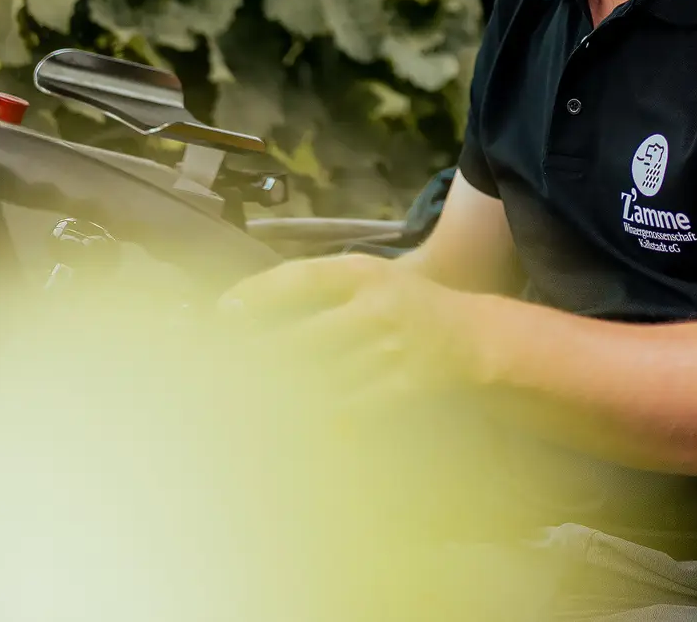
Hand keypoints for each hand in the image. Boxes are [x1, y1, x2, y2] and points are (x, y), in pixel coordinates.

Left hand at [220, 254, 487, 403]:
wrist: (476, 335)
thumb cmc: (410, 305)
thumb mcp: (372, 278)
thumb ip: (322, 289)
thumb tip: (252, 307)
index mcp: (363, 273)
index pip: (299, 279)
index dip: (257, 295)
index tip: (222, 313)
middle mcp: (375, 306)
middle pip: (303, 336)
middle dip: (259, 356)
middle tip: (220, 370)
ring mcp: (390, 347)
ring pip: (322, 377)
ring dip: (283, 393)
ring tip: (244, 401)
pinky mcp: (403, 384)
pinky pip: (351, 406)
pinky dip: (320, 416)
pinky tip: (292, 424)